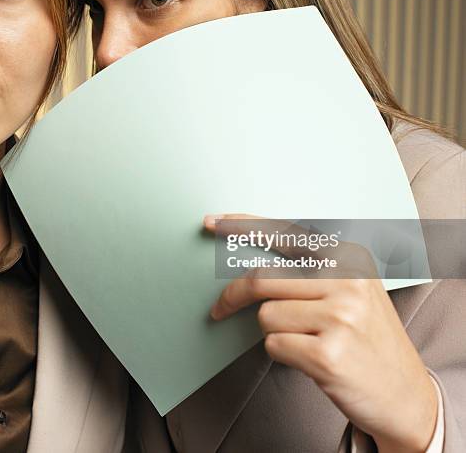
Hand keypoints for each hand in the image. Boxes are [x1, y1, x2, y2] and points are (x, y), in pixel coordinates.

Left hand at [206, 213, 437, 452]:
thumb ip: (309, 269)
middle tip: (219, 309)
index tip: (211, 222)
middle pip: (262, 278)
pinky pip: (273, 345)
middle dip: (233, 295)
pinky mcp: (328, 354)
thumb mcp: (351, 289)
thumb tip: (250, 257)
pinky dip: (282, 354)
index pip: (285, 233)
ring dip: (274, 331)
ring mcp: (339, 317)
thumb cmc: (367, 338)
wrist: (406, 395)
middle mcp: (346, 281)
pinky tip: (310, 359)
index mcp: (348, 257)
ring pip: (265, 315)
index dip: (244, 226)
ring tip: (306, 340)